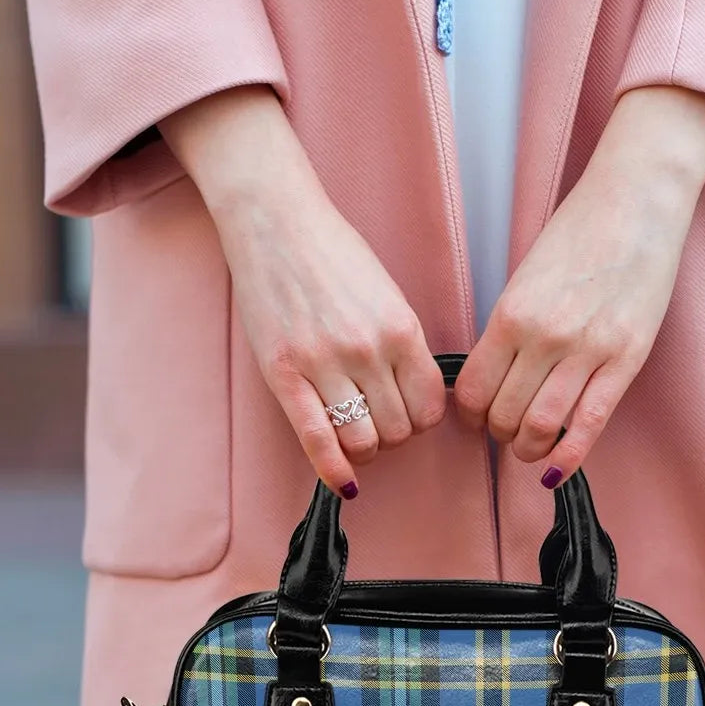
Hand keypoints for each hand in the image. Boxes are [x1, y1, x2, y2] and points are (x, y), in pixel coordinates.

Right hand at [161, 87, 444, 498]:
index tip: (408, 414)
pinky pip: (317, 440)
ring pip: (363, 442)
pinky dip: (334, 471)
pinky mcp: (285, 375)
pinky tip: (344, 485)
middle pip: (398, 430)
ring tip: (355, 433)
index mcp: (401, 329)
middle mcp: (367, 350)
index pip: (429, 407)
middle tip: (378, 421)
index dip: (421, 420)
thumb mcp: (387, 294)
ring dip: (365, 449)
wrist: (275, 220)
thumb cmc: (333, 254)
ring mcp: (325, 364)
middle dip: (393, 435)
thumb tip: (415, 398)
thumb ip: (403, 345)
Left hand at [453, 86, 704, 486]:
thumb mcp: (525, 278)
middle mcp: (544, 337)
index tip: (475, 418)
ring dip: (528, 449)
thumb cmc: (578, 233)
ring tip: (529, 446)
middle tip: (504, 433)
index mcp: (510, 314)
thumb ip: (508, 330)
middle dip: (498, 434)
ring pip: (541, 427)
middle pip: (504, 415)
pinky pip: (589, 425)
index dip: (469, 416)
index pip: (472, 391)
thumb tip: (494, 380)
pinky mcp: (626, 361)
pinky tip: (555, 470)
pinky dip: (567, 456)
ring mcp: (587, 351)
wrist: (638, 199)